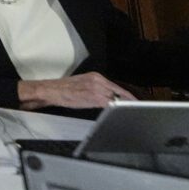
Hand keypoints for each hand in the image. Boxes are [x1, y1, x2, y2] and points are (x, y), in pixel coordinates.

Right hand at [18, 72, 136, 109]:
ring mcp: (96, 88)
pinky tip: (117, 113)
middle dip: (128, 102)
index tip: (135, 103)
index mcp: (96, 76)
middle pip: (119, 92)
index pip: (117, 87)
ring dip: (122, 106)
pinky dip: (115, 108)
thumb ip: (98, 89)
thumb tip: (109, 98)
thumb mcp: (83, 85)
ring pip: (115, 98)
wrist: (51, 90)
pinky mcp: (93, 97)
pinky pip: (108, 103)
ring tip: (128, 113)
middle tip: (137, 110)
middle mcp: (98, 80)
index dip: (128, 97)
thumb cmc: (65, 90)